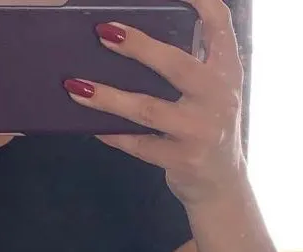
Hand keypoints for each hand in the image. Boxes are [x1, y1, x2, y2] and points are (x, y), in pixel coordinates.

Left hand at [64, 0, 245, 206]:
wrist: (221, 183)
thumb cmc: (206, 126)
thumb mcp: (210, 90)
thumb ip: (189, 63)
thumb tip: (131, 39)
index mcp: (226, 70)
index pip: (219, 23)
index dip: (199, 1)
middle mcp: (219, 96)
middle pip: (176, 65)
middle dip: (139, 47)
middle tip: (103, 32)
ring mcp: (200, 130)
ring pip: (148, 109)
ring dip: (108, 97)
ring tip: (77, 85)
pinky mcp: (181, 159)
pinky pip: (138, 144)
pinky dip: (112, 133)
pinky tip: (90, 123)